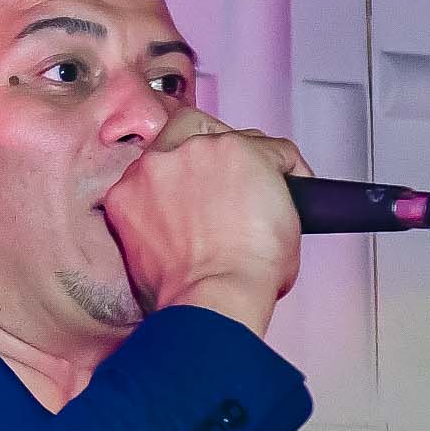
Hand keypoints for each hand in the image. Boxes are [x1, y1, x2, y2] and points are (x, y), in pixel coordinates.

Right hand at [101, 106, 305, 333]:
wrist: (210, 297)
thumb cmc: (184, 293)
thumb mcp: (150, 257)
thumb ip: (161, 225)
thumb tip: (187, 232)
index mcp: (129, 191)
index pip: (156, 160)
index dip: (182, 171)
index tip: (201, 186)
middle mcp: (158, 163)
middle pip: (193, 132)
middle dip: (217, 155)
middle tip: (238, 185)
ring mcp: (200, 152)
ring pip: (240, 139)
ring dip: (256, 163)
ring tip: (271, 200)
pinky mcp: (243, 152)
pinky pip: (280, 151)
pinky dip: (293, 172)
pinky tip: (300, 197)